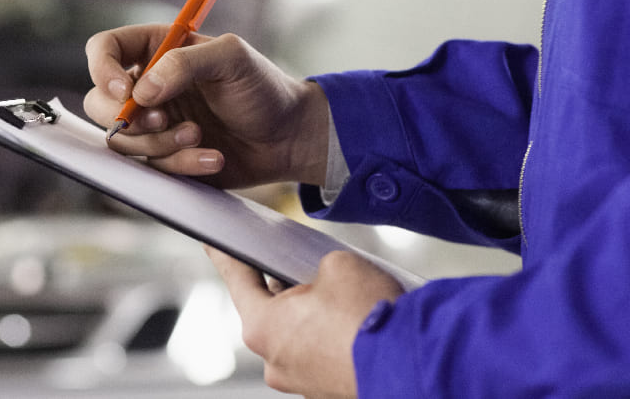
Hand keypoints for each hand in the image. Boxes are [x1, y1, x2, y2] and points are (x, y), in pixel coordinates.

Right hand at [83, 25, 329, 188]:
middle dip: (128, 119)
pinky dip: (181, 165)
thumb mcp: (232, 59)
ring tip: (199, 136)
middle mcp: (148, 86)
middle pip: (99, 102)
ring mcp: (153, 124)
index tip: (125, 92)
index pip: (104, 50)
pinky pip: (151, 168)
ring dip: (159, 144)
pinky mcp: (164, 157)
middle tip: (161, 120)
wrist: (289, 137)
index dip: (102, 70)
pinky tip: (212, 156)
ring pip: (122, 142)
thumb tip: (141, 92)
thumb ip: (184, 63)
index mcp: (156, 50)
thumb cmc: (263, 88)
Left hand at [207, 248, 404, 398]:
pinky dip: (335, 339)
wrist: (416, 366)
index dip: (226, 256)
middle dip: (288, 288)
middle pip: (271, 311)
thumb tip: (322, 278)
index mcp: (262, 326)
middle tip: (308, 269)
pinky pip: (323, 356)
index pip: (238, 280)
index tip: (213, 244)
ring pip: (299, 336)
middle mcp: (275, 362)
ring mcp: (302, 383)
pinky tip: (357, 324)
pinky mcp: (329, 393)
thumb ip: (315, 266)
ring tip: (346, 300)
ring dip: (315, 317)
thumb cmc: (372, 318)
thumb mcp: (337, 264)